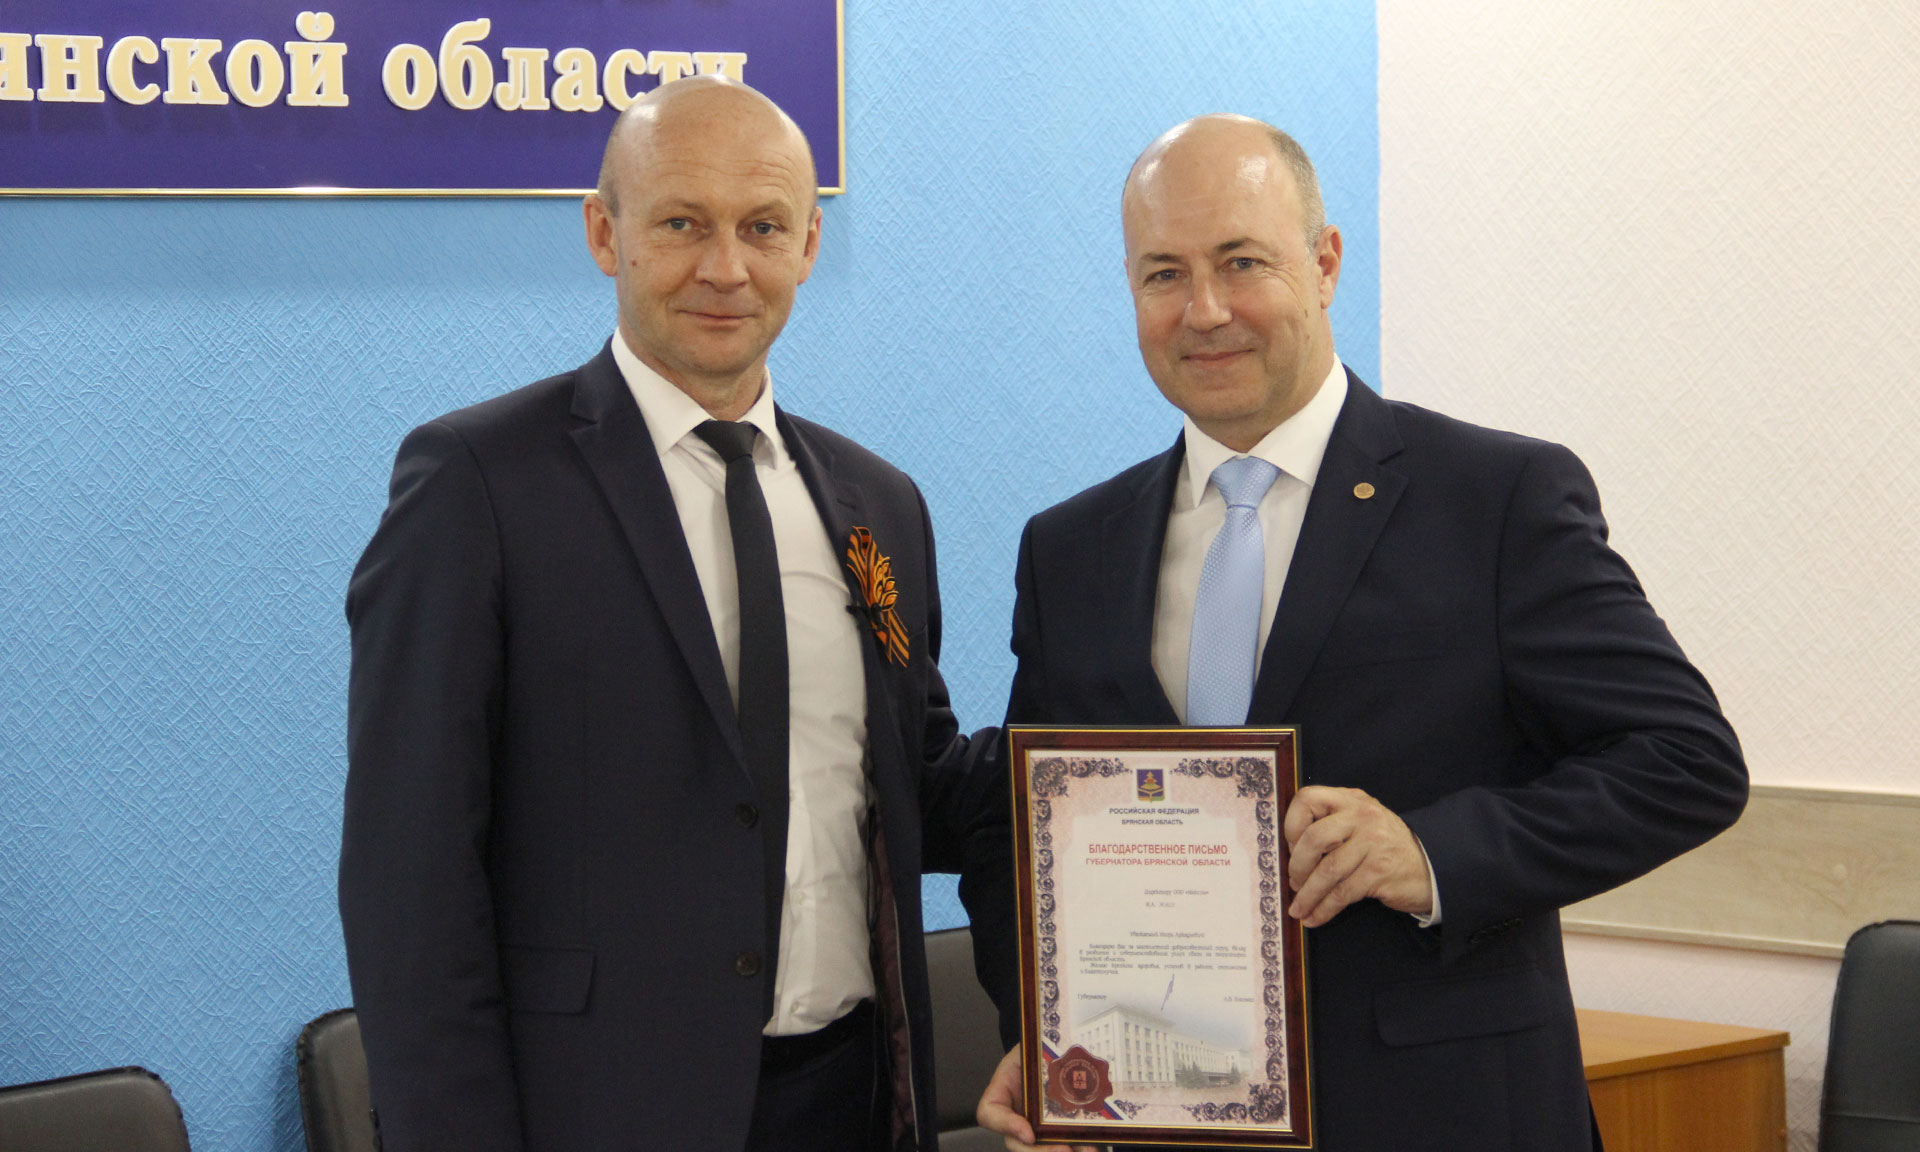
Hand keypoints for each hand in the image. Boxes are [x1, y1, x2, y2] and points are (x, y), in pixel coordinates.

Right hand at [975, 1044, 1102, 1151]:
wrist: (1055, 1047)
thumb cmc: (1037, 1045)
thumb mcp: (1029, 1045)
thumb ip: (1034, 1055)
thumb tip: (1058, 1058)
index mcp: (1002, 1091)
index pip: (989, 1114)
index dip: (1006, 1126)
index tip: (1029, 1134)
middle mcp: (1016, 1114)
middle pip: (1016, 1143)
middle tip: (1063, 1150)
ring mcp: (1036, 1125)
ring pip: (1040, 1148)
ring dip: (1061, 1151)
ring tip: (1086, 1150)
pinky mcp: (1057, 1129)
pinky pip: (1065, 1143)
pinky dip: (1079, 1146)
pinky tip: (1093, 1144)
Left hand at [1283, 785, 1433, 925]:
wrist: (1430, 866)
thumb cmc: (1385, 847)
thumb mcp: (1360, 822)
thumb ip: (1331, 824)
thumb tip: (1290, 853)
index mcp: (1351, 800)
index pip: (1308, 799)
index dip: (1291, 825)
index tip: (1290, 847)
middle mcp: (1362, 816)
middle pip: (1314, 838)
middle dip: (1297, 866)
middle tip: (1293, 882)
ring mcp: (1373, 843)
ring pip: (1327, 870)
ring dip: (1307, 895)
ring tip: (1298, 909)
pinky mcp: (1379, 871)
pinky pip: (1342, 893)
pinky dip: (1324, 909)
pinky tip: (1315, 918)